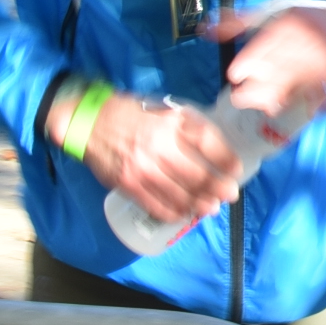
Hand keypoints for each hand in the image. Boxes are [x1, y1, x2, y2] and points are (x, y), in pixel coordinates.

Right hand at [82, 94, 240, 224]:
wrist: (89, 123)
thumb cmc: (131, 114)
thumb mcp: (163, 110)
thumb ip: (186, 126)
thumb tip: (213, 148)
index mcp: (171, 123)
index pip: (207, 142)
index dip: (226, 158)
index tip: (237, 169)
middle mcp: (159, 147)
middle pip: (197, 174)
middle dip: (218, 188)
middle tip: (231, 195)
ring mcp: (143, 169)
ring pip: (179, 194)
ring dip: (200, 204)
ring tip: (212, 208)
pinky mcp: (129, 185)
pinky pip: (157, 205)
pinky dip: (174, 212)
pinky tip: (184, 213)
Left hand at [204, 0, 325, 119]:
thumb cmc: (304, 20)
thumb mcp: (269, 14)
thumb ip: (237, 23)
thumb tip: (205, 29)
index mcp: (288, 24)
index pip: (259, 52)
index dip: (243, 68)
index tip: (236, 75)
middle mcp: (308, 41)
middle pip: (275, 74)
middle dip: (255, 91)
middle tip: (243, 98)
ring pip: (296, 87)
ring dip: (277, 100)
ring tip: (268, 104)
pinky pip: (323, 95)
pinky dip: (311, 104)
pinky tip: (298, 106)